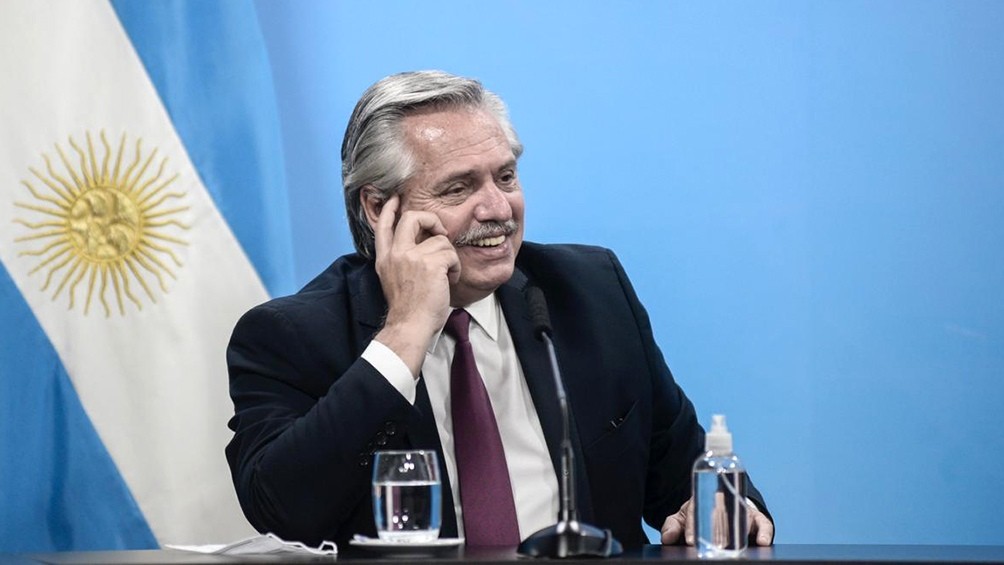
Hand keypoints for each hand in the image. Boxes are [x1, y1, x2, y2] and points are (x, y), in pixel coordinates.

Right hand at [372, 195, 460, 375]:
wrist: (410, 326)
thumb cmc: (408, 309)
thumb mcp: (394, 279)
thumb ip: (401, 259)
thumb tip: (422, 243)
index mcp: (385, 258)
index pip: (384, 226)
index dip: (390, 209)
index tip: (395, 199)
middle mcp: (396, 254)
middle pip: (412, 217)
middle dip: (431, 219)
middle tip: (440, 232)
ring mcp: (412, 257)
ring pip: (440, 239)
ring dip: (449, 257)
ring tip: (446, 275)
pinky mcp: (430, 264)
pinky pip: (451, 253)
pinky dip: (455, 268)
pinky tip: (450, 280)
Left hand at [660, 496, 773, 545]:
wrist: (723, 506)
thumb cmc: (701, 513)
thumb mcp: (684, 518)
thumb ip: (674, 526)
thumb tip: (668, 538)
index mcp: (702, 498)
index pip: (697, 510)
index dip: (694, 527)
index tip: (691, 541)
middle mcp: (724, 501)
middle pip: (722, 514)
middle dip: (717, 531)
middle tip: (713, 546)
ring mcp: (741, 509)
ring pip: (743, 517)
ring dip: (740, 531)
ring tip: (736, 546)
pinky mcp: (757, 518)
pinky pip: (764, 524)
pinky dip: (765, 532)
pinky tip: (763, 542)